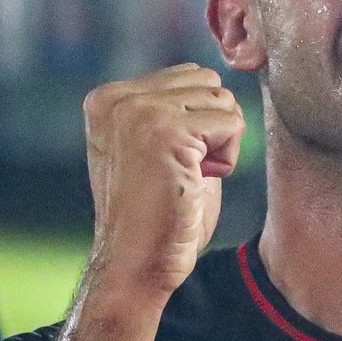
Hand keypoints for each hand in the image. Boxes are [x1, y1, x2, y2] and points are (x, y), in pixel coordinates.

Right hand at [83, 64, 244, 298]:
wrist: (137, 264)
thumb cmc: (157, 216)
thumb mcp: (157, 149)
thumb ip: (176, 111)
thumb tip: (221, 88)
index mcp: (109, 98)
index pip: (188, 76)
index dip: (199, 122)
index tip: (172, 162)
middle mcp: (118, 98)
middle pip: (208, 82)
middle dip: (213, 126)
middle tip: (186, 169)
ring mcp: (139, 112)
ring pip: (223, 100)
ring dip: (222, 143)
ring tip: (188, 176)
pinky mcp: (166, 133)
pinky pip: (232, 124)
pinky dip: (228, 158)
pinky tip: (196, 182)